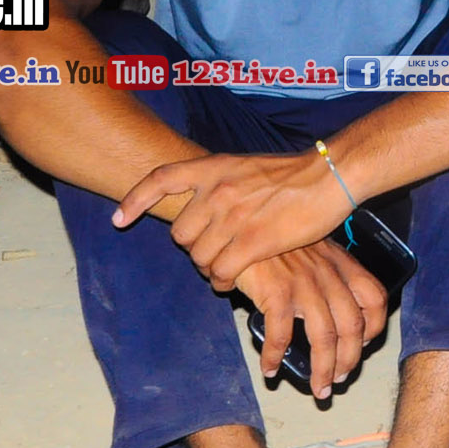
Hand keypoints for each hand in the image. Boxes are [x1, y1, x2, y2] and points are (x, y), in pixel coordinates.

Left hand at [114, 150, 353, 290]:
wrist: (328, 177)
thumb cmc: (294, 173)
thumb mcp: (247, 166)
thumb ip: (221, 182)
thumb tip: (202, 202)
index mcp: (215, 167)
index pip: (161, 178)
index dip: (135, 199)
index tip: (119, 218)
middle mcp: (218, 190)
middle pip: (180, 232)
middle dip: (192, 247)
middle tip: (210, 251)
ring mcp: (234, 216)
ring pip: (199, 257)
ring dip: (208, 268)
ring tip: (223, 267)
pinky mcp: (253, 241)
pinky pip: (220, 272)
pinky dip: (221, 281)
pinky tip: (230, 280)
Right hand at [233, 240, 387, 399]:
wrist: (243, 225)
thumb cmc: (276, 242)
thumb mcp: (313, 249)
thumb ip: (327, 274)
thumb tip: (332, 313)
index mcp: (341, 263)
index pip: (375, 297)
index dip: (374, 327)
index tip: (363, 345)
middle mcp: (328, 274)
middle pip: (352, 326)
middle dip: (349, 361)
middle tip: (339, 380)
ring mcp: (304, 283)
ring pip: (324, 337)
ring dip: (323, 370)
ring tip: (318, 388)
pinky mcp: (276, 291)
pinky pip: (281, 335)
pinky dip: (274, 357)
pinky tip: (269, 369)